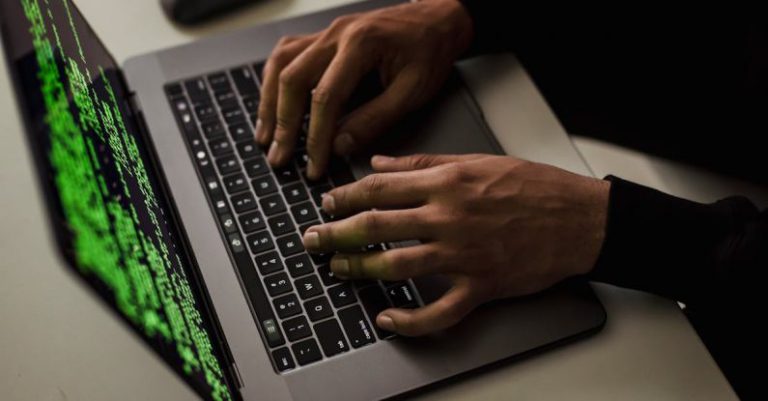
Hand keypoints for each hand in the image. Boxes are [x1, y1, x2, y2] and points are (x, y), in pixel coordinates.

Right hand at [256, 0, 473, 178]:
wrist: (437, 20)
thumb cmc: (429, 51)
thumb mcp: (413, 91)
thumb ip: (376, 119)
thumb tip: (340, 146)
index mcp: (361, 44)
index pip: (326, 96)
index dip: (316, 136)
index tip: (314, 165)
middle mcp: (336, 34)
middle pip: (292, 78)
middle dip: (283, 124)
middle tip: (279, 157)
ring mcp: (326, 33)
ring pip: (281, 64)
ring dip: (269, 102)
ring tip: (266, 137)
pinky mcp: (323, 38)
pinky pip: (287, 55)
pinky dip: (274, 81)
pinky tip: (271, 103)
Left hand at [301, 154, 609, 335]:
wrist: (579, 219)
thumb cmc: (533, 187)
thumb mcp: (477, 160)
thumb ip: (423, 162)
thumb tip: (380, 163)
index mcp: (447, 182)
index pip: (379, 188)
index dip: (344, 197)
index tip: (326, 203)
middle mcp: (449, 217)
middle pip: (376, 226)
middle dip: (336, 233)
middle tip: (313, 239)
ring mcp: (463, 255)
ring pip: (397, 266)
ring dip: (360, 270)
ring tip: (337, 270)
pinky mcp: (480, 286)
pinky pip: (438, 311)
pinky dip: (409, 321)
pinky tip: (387, 320)